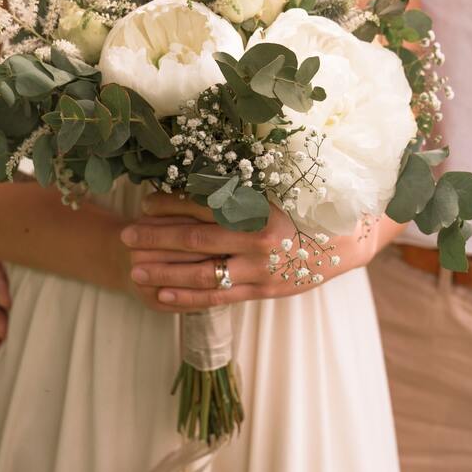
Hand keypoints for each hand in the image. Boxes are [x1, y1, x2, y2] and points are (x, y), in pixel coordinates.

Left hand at [119, 193, 381, 311]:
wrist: (346, 241)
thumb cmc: (309, 207)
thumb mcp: (279, 187)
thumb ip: (243, 186)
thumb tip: (201, 174)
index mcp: (261, 207)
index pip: (205, 206)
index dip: (171, 205)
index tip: (145, 203)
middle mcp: (258, 240)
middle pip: (196, 241)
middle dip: (156, 239)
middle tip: (125, 236)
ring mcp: (260, 269)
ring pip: (202, 273)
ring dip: (164, 271)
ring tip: (134, 269)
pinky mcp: (262, 290)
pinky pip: (218, 297)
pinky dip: (187, 297)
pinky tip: (161, 293)